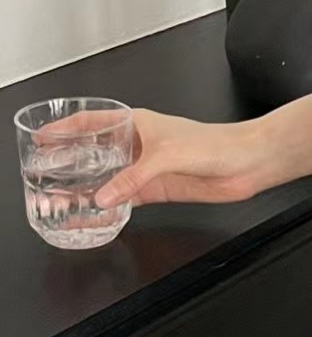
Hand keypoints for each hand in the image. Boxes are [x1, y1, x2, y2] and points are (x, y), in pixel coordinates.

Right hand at [36, 107, 265, 207]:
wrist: (245, 163)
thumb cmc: (214, 143)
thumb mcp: (166, 156)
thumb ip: (133, 176)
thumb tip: (103, 196)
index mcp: (136, 123)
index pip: (92, 121)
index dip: (65, 128)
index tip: (42, 137)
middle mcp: (138, 144)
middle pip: (95, 152)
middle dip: (71, 162)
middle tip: (45, 174)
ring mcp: (146, 168)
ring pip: (107, 178)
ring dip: (88, 187)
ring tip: (62, 198)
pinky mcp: (157, 188)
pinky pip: (126, 198)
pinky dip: (110, 206)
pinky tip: (95, 214)